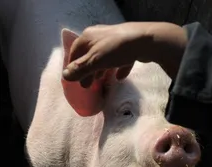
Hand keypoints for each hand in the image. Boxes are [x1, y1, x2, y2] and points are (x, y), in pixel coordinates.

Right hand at [62, 22, 187, 87]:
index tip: (74, 80)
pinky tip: (120, 77)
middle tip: (88, 85)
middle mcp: (100, 36)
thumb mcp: (95, 60)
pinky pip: (121, 58)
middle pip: (90, 55)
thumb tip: (66, 76)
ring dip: (102, 69)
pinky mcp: (130, 47)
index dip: (73, 66)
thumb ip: (81, 69)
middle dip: (88, 70)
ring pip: (105, 57)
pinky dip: (119, 67)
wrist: (146, 41)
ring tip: (101, 81)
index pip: (75, 52)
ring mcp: (116, 41)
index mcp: (88, 37)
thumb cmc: (117, 49)